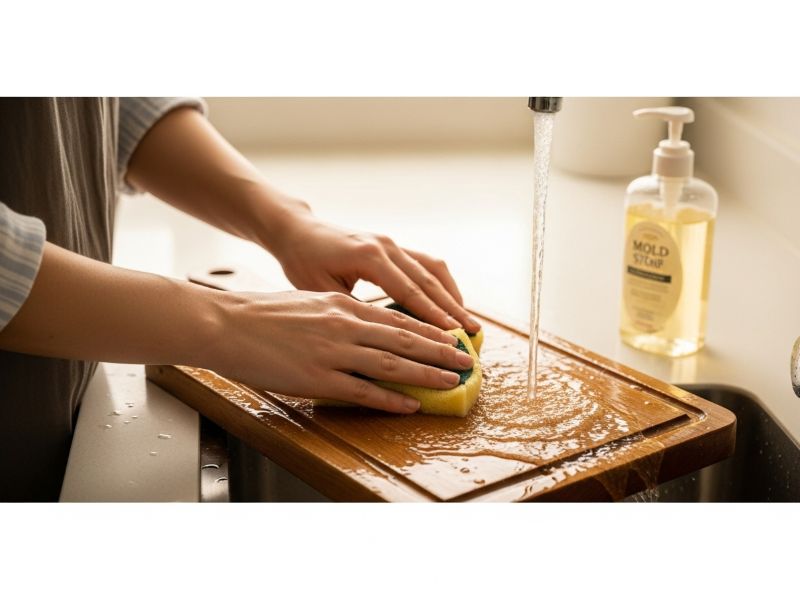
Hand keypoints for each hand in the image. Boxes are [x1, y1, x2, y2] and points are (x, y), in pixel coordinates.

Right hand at [212, 290, 474, 412]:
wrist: (226, 324)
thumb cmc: (264, 314)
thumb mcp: (310, 302)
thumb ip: (341, 313)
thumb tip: (369, 325)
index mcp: (343, 304)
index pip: (398, 318)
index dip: (429, 330)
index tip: (451, 337)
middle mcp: (344, 324)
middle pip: (405, 339)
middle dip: (440, 351)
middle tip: (466, 361)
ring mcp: (333, 352)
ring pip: (392, 364)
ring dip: (426, 375)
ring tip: (451, 382)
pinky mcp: (318, 378)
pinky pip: (363, 391)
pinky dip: (391, 399)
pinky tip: (410, 405)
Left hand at [273, 213, 480, 334]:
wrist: (298, 231)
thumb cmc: (303, 262)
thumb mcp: (322, 291)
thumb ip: (354, 311)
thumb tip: (382, 341)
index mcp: (369, 256)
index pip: (409, 291)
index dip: (433, 315)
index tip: (454, 335)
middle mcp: (386, 245)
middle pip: (428, 280)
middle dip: (453, 308)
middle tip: (473, 333)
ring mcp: (392, 243)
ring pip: (432, 269)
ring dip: (452, 295)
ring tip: (468, 321)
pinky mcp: (393, 246)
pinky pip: (425, 264)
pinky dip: (440, 284)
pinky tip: (449, 304)